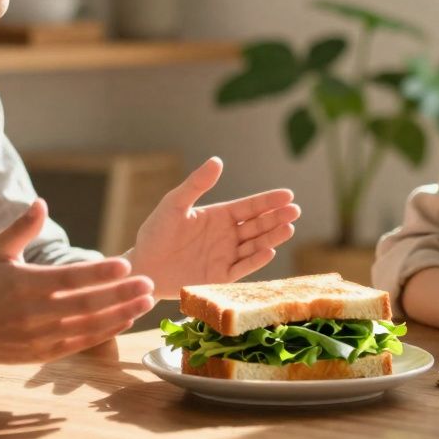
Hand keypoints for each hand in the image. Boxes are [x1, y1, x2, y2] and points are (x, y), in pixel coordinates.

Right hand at [0, 199, 155, 364]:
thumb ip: (21, 228)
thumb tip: (41, 202)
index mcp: (24, 284)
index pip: (68, 278)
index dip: (98, 272)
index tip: (125, 263)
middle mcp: (33, 313)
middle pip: (85, 304)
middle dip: (121, 294)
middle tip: (149, 282)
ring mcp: (39, 337)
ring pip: (88, 326)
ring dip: (121, 314)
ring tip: (146, 301)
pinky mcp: (43, 354)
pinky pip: (81, 343)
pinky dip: (106, 333)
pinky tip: (126, 319)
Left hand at [129, 157, 300, 298]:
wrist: (143, 267)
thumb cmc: (156, 232)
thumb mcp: (175, 204)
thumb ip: (196, 184)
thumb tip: (217, 160)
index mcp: (219, 216)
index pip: (250, 207)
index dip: (269, 201)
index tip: (288, 195)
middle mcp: (227, 236)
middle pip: (258, 225)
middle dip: (277, 218)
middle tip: (295, 210)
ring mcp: (225, 256)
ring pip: (255, 245)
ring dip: (272, 237)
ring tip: (288, 228)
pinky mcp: (220, 277)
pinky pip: (242, 268)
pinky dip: (255, 260)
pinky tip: (268, 250)